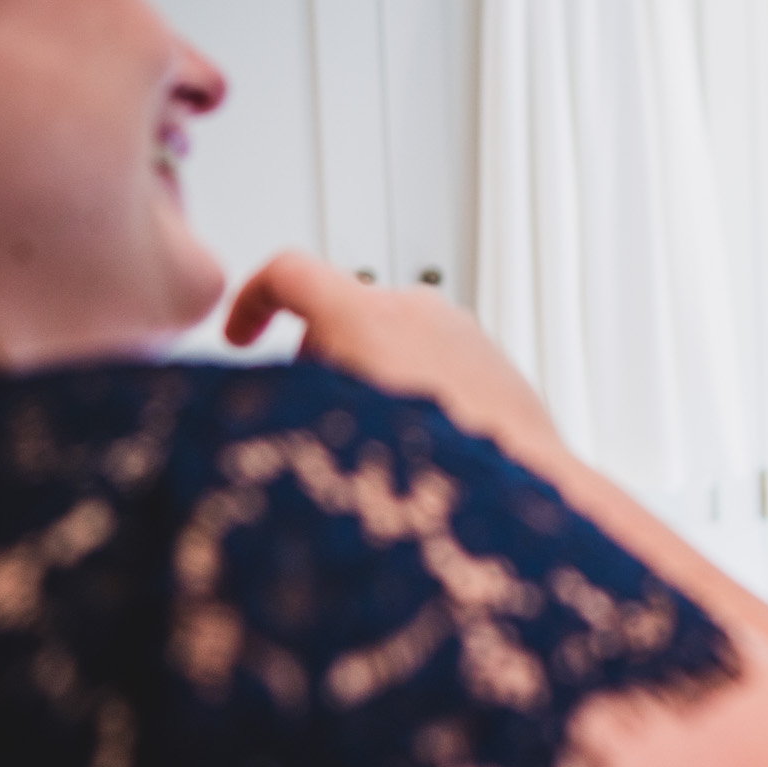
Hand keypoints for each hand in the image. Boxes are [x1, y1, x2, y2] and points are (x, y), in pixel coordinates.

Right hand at [227, 252, 563, 467]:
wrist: (525, 492)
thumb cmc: (431, 472)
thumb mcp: (326, 434)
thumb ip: (289, 403)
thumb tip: (267, 406)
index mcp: (367, 317)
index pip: (288, 274)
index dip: (251, 301)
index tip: (242, 336)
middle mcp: (418, 310)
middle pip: (342, 309)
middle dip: (317, 352)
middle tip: (313, 410)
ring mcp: (462, 331)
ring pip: (391, 335)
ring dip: (367, 371)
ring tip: (371, 436)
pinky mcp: (492, 360)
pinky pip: (434, 358)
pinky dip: (410, 383)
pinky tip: (416, 443)